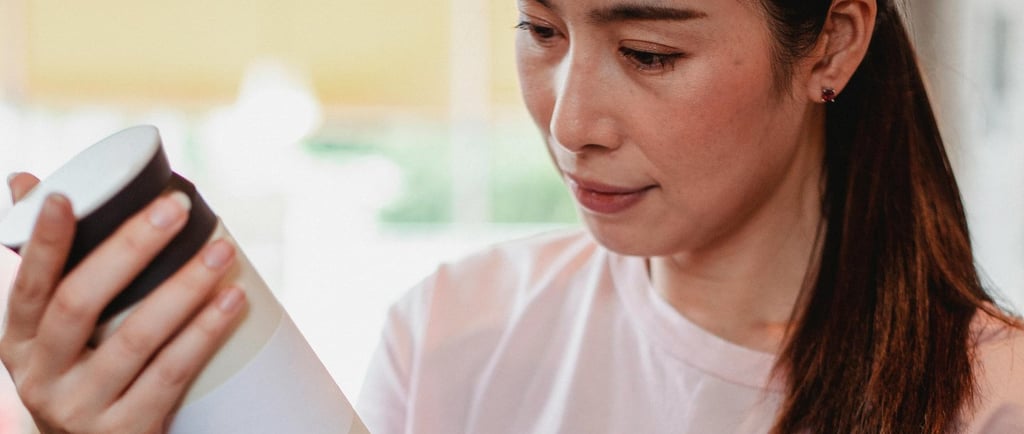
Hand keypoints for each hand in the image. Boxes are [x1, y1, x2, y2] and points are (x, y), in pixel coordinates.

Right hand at [0, 173, 247, 432]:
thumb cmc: (83, 376)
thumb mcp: (54, 333)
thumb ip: (50, 265)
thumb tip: (25, 180)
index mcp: (19, 342)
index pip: (27, 285)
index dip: (43, 242)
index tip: (66, 197)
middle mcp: (41, 376)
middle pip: (81, 303)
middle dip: (130, 249)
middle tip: (176, 207)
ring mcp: (81, 408)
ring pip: (135, 338)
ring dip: (184, 287)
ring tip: (222, 249)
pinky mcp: (125, 431)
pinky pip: (171, 374)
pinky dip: (205, 333)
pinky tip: (232, 300)